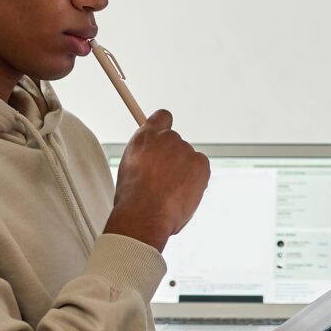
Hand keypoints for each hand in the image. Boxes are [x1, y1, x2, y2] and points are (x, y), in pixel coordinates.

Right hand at [103, 110, 208, 251]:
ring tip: (170, 192)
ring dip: (184, 172)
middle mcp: (167, 138)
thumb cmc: (133, 199)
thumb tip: (150, 160)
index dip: (165, 127)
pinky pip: (201, 168)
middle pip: (177, 144)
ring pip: (189, 159)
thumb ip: (144, 155)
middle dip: (173, 159)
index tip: (165, 137)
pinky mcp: (201, 163)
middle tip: (164, 180)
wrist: (145, 213)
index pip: (162, 117)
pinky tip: (182, 193)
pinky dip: (196, 179)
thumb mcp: (129, 168)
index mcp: (145, 137)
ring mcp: (185, 150)